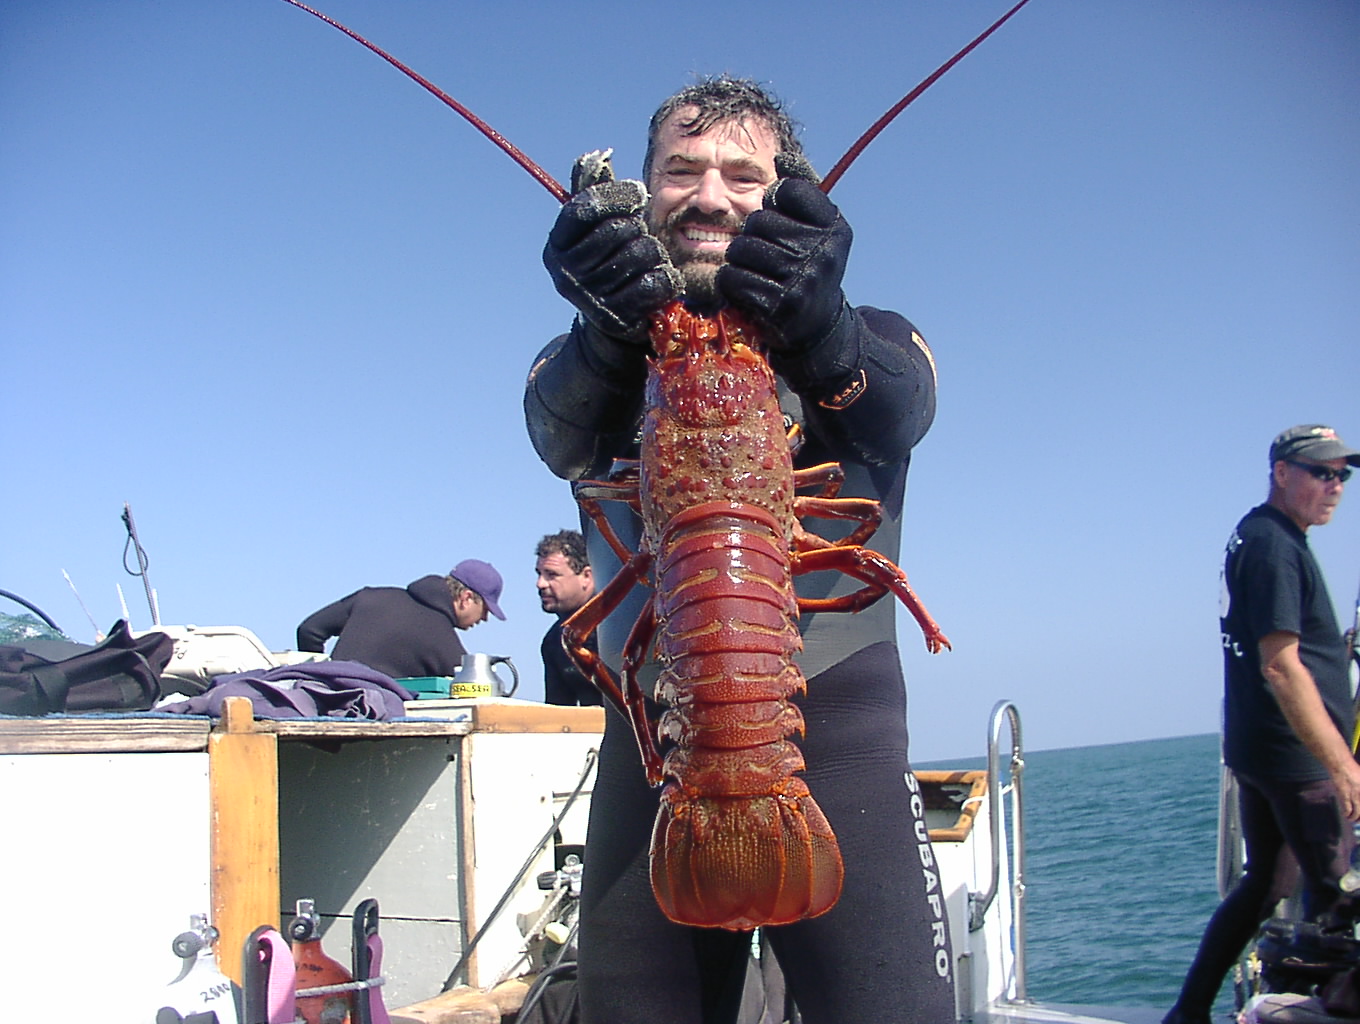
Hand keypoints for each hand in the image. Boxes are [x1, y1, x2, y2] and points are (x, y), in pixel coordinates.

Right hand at [543, 179, 678, 343]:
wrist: (610, 330)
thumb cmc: (608, 267)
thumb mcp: (594, 231)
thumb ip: (593, 193)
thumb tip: (598, 156)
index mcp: (556, 246)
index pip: (586, 208)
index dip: (617, 196)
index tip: (638, 194)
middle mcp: (566, 273)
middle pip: (621, 229)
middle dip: (640, 230)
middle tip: (641, 240)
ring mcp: (590, 298)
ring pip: (643, 253)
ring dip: (656, 255)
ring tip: (650, 263)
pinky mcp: (617, 318)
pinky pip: (655, 282)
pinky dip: (666, 278)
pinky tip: (662, 280)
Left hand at [718, 178, 851, 351]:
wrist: (816, 327)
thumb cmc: (808, 267)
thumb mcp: (817, 228)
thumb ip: (802, 189)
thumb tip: (782, 158)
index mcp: (834, 226)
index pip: (788, 190)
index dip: (776, 204)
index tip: (783, 222)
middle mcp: (824, 251)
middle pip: (759, 220)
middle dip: (753, 235)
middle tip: (765, 254)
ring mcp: (802, 279)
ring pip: (741, 248)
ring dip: (739, 260)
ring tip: (755, 271)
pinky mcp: (779, 305)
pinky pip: (733, 278)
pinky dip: (731, 284)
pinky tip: (746, 290)